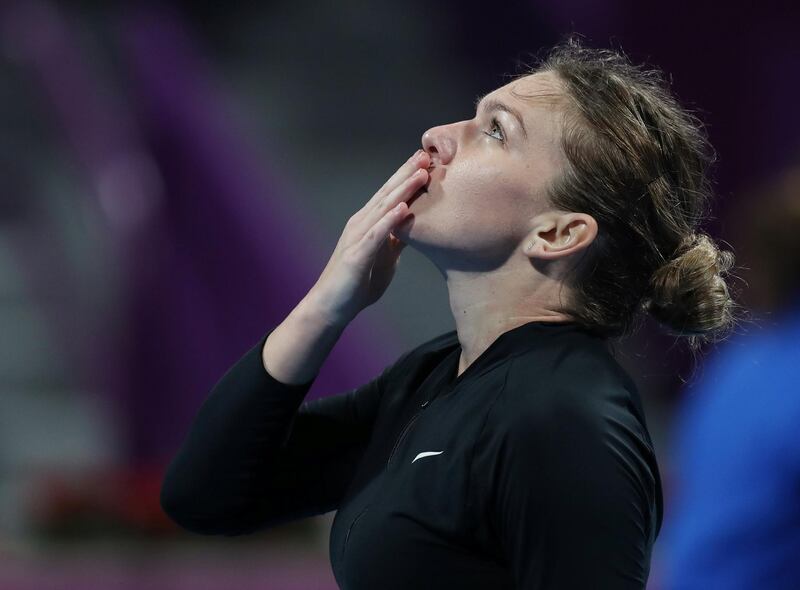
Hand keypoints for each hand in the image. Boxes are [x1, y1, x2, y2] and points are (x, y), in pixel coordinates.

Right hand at [307, 149, 430, 325]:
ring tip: (422, 174)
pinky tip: (404, 208)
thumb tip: (413, 226)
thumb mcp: (385, 257)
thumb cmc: (357, 283)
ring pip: (383, 208)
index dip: (407, 175)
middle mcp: (361, 224)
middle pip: (387, 193)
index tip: (427, 158)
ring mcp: (358, 238)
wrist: (331, 307)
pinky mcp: (357, 255)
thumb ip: (396, 240)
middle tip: (427, 154)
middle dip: (407, 173)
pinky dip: (390, 220)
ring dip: (403, 190)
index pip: (390, 194)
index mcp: (368, 223)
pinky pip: (376, 234)